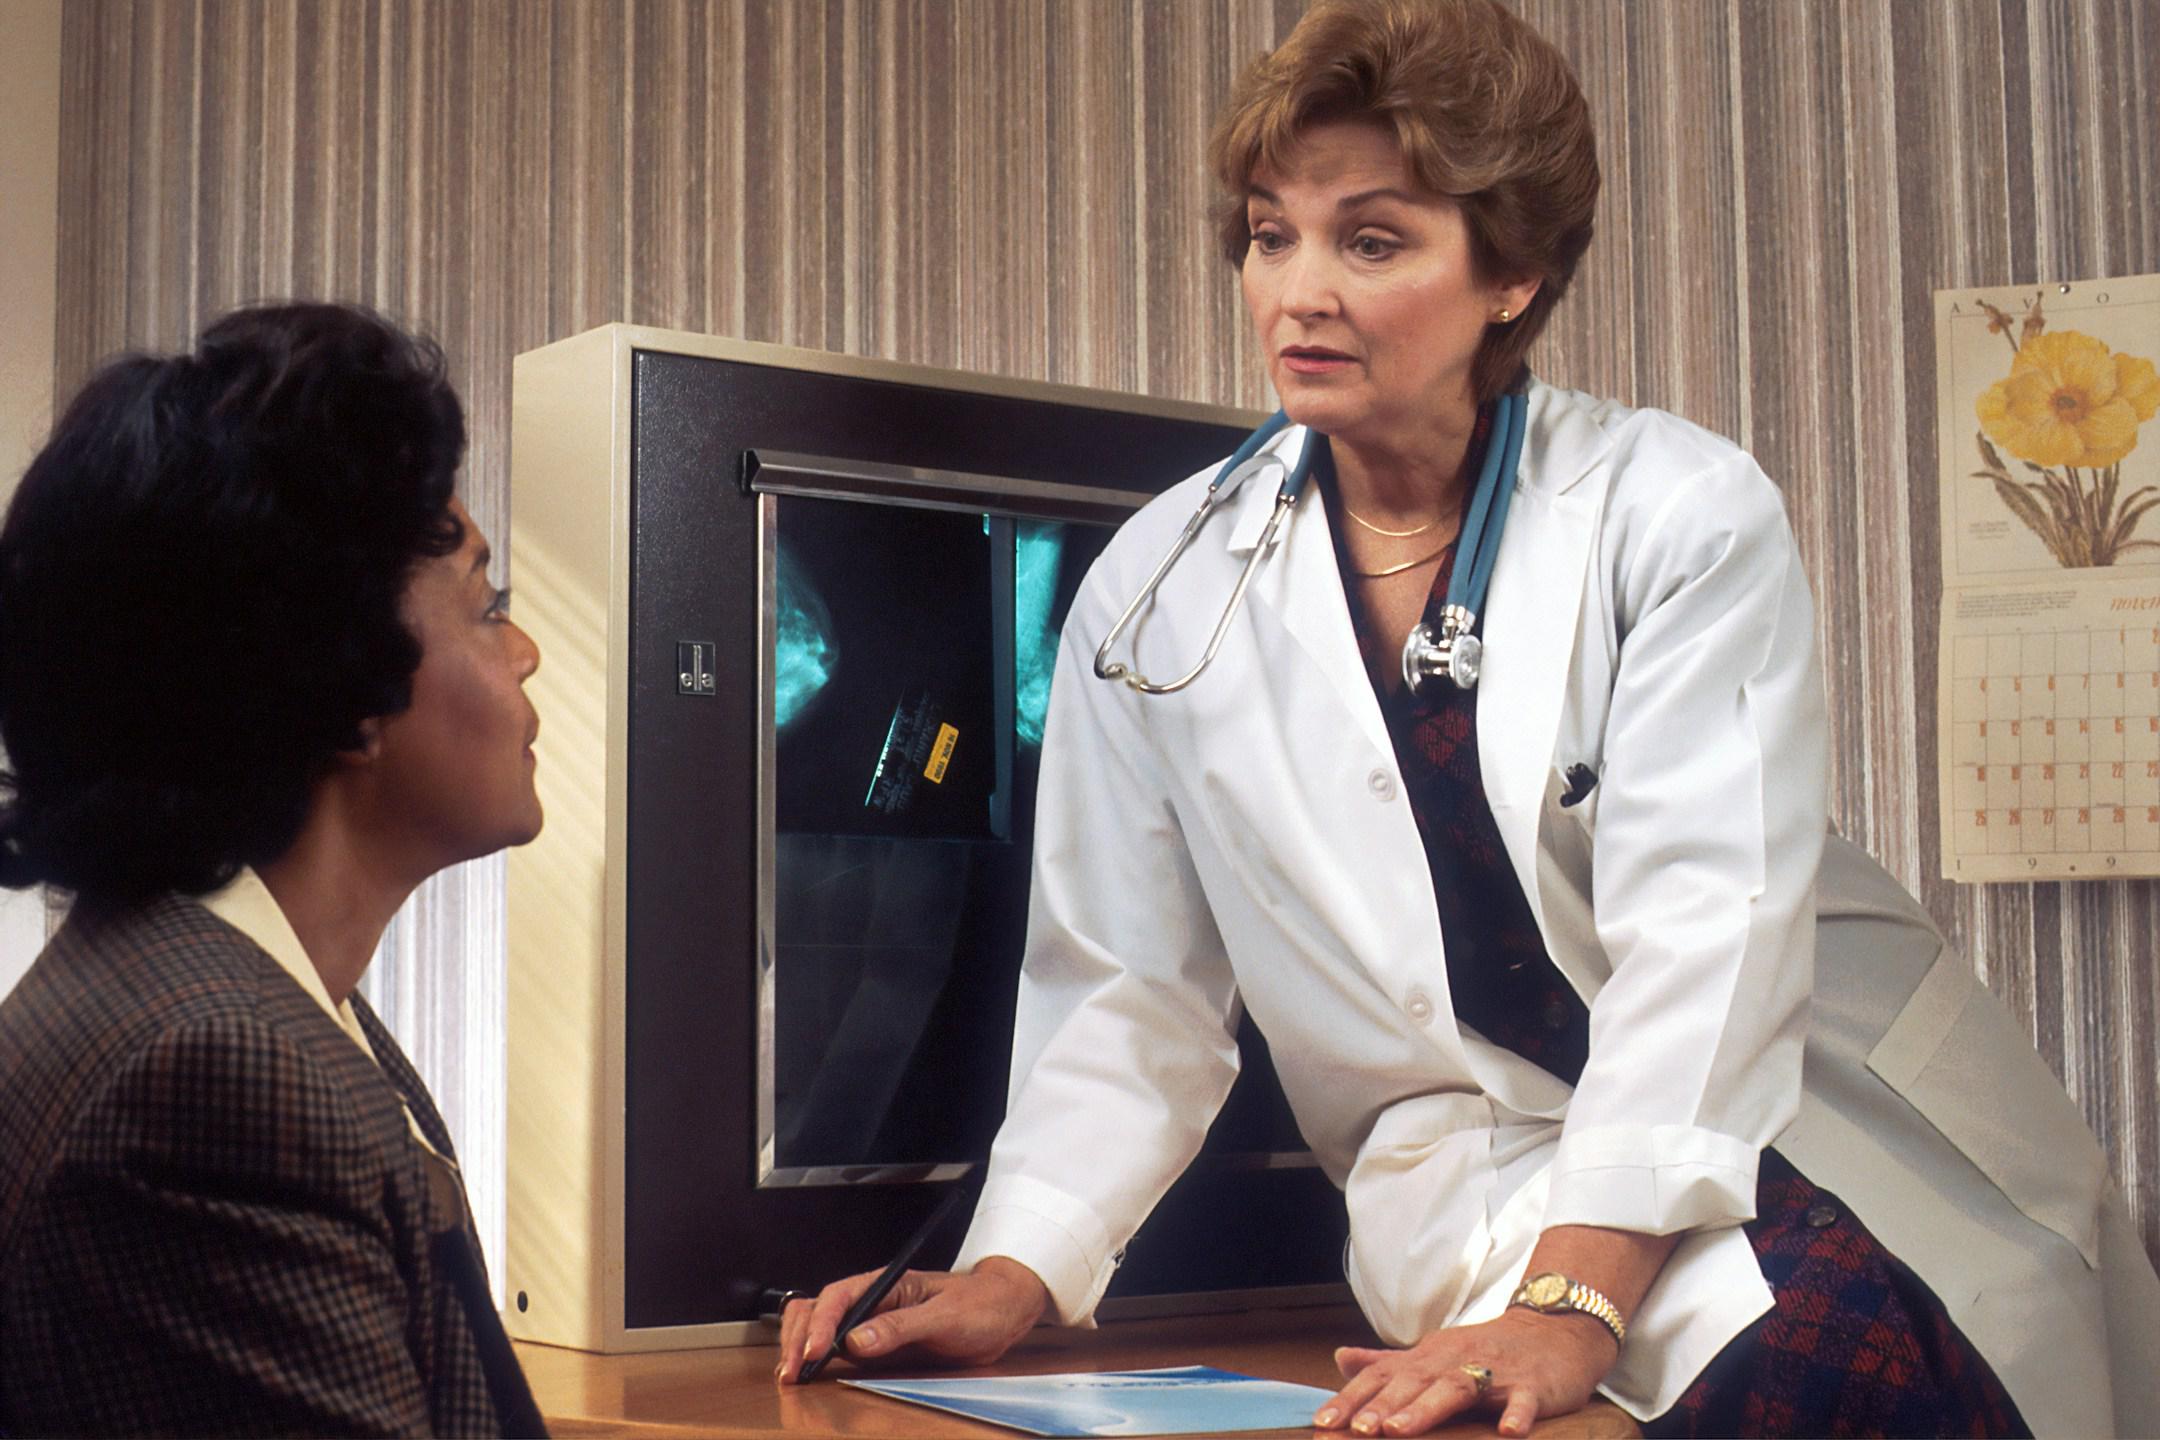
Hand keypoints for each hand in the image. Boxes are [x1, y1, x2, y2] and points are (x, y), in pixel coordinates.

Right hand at [774, 1257, 1048, 1382]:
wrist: (1003, 1312)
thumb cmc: (980, 1305)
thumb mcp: (944, 1316)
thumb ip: (900, 1327)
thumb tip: (856, 1340)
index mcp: (887, 1283)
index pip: (840, 1297)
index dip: (822, 1324)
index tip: (814, 1352)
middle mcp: (873, 1299)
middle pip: (818, 1308)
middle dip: (798, 1337)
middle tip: (792, 1371)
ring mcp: (871, 1321)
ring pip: (819, 1324)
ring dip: (799, 1345)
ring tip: (791, 1374)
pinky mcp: (876, 1342)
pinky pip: (836, 1345)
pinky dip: (815, 1356)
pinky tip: (808, 1372)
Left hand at [1313, 1308, 1616, 1436]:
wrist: (1553, 1330)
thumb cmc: (1485, 1350)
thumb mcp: (1433, 1353)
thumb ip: (1387, 1361)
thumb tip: (1339, 1359)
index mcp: (1428, 1357)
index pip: (1383, 1376)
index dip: (1353, 1398)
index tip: (1323, 1421)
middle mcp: (1455, 1360)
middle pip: (1413, 1382)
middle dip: (1383, 1406)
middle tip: (1357, 1429)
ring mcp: (1495, 1371)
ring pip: (1457, 1387)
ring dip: (1427, 1408)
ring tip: (1400, 1430)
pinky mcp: (1533, 1385)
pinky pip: (1524, 1400)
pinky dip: (1516, 1414)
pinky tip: (1507, 1432)